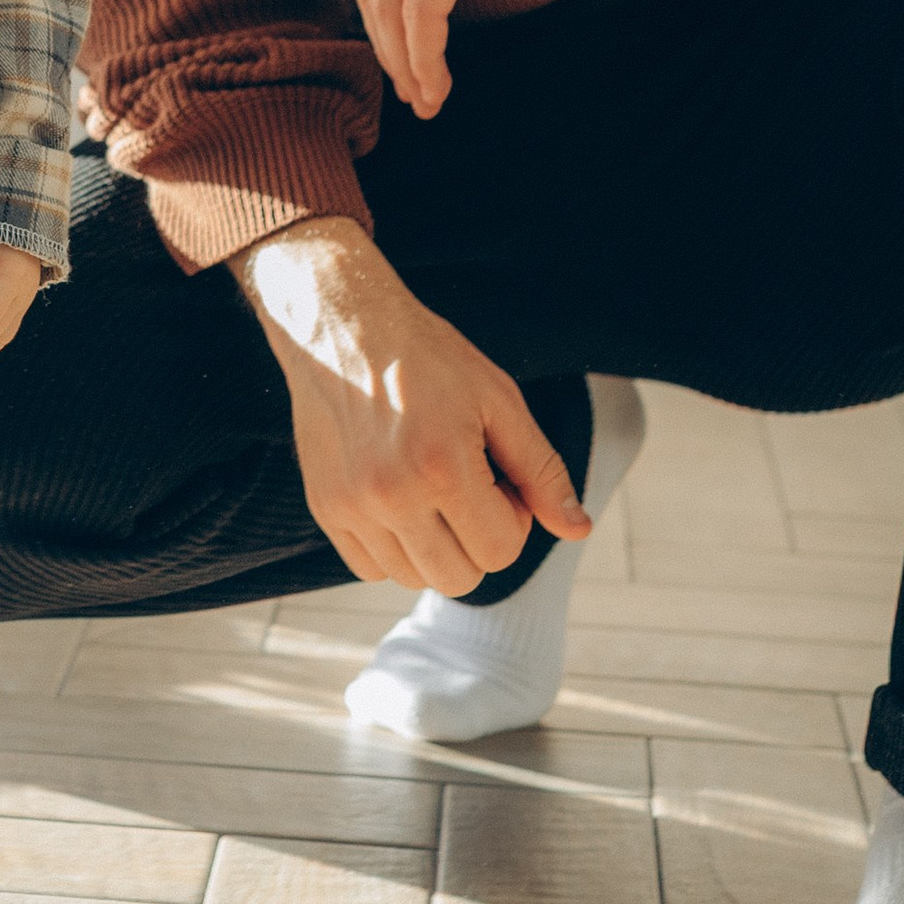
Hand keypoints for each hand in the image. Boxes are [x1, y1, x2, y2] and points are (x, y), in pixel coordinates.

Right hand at [235, 216, 588, 593]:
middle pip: (459, 578)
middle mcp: (392, 495)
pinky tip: (398, 497)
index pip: (501, 552)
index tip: (498, 476)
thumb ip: (541, 470)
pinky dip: (393, 547)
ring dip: (435, 546)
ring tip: (431, 488)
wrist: (343, 326)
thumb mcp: (499, 401)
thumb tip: (579, 530)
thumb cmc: (429, 358)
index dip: (513, 518)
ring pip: (413, 578)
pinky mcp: (324, 507)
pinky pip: (370, 567)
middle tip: (469, 485)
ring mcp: (352, 505)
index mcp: (443, 467)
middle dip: (478, 540)